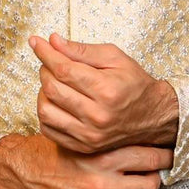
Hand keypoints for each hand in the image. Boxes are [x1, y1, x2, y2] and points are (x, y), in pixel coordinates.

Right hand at [0, 133, 173, 188]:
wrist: (21, 172)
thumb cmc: (53, 152)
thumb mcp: (84, 138)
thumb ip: (112, 141)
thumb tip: (148, 143)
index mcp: (101, 156)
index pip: (149, 158)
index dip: (164, 156)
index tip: (167, 156)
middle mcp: (99, 183)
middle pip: (149, 186)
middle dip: (152, 180)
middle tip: (147, 176)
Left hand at [28, 32, 178, 153]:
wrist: (152, 116)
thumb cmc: (134, 83)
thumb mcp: (114, 58)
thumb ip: (82, 50)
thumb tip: (53, 41)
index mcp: (107, 90)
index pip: (64, 70)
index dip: (46, 54)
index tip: (36, 42)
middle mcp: (97, 116)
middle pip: (52, 89)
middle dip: (45, 69)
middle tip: (51, 61)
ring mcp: (89, 135)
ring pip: (46, 111)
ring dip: (43, 92)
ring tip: (54, 82)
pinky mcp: (84, 146)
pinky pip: (49, 129)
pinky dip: (45, 112)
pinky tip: (55, 101)